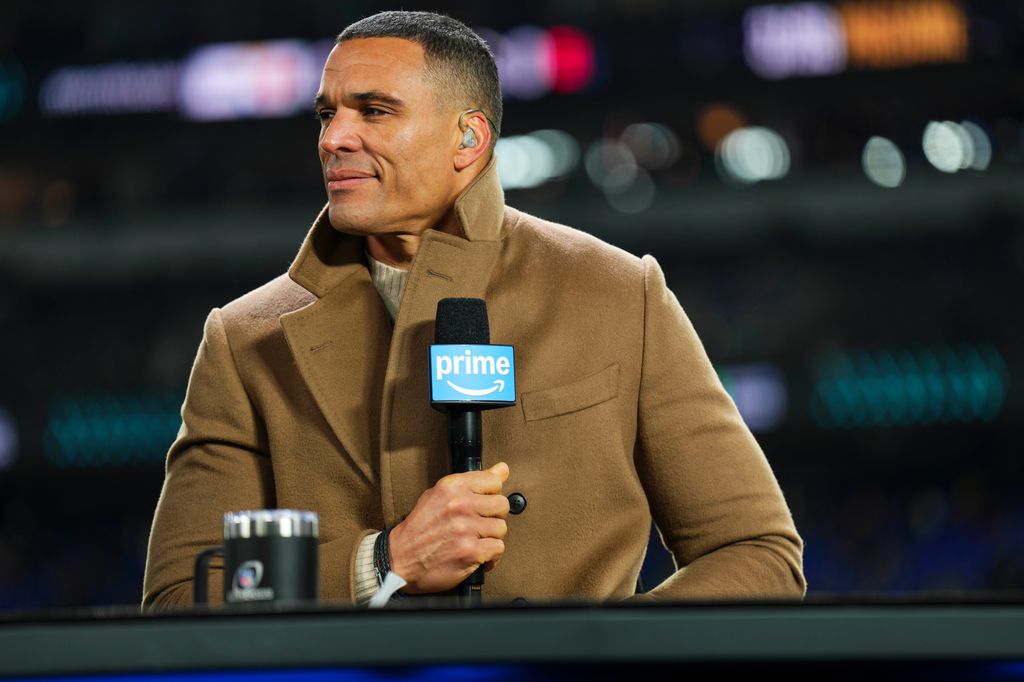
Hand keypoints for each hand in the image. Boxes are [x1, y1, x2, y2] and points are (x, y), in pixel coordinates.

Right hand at [387, 462, 510, 593]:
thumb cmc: (420, 528)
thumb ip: (472, 481)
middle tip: (480, 524)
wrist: (400, 558)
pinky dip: (490, 555)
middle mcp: (460, 505)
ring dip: (491, 537)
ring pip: (501, 528)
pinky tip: (477, 554)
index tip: (484, 502)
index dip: (492, 493)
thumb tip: (502, 469)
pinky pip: (498, 548)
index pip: (494, 480)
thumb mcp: (439, 494)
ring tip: (475, 540)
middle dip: (494, 516)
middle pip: (502, 505)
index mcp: (452, 487)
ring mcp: (466, 529)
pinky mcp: (470, 552)